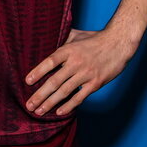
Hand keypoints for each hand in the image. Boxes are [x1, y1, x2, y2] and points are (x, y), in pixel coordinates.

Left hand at [23, 28, 138, 116]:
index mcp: (69, 50)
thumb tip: (47, 40)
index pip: (49, 62)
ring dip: (50, 103)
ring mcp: (86, 74)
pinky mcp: (95, 83)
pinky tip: (59, 112)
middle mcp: (75, 63)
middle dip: (40, 95)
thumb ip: (62, 39)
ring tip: (39, 111)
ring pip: (64, 91)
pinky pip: (79, 97)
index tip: (27, 82)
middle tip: (29, 105)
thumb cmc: (96, 38)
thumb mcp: (76, 35)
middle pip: (54, 81)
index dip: (37, 72)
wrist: (119, 43)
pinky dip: (69, 105)